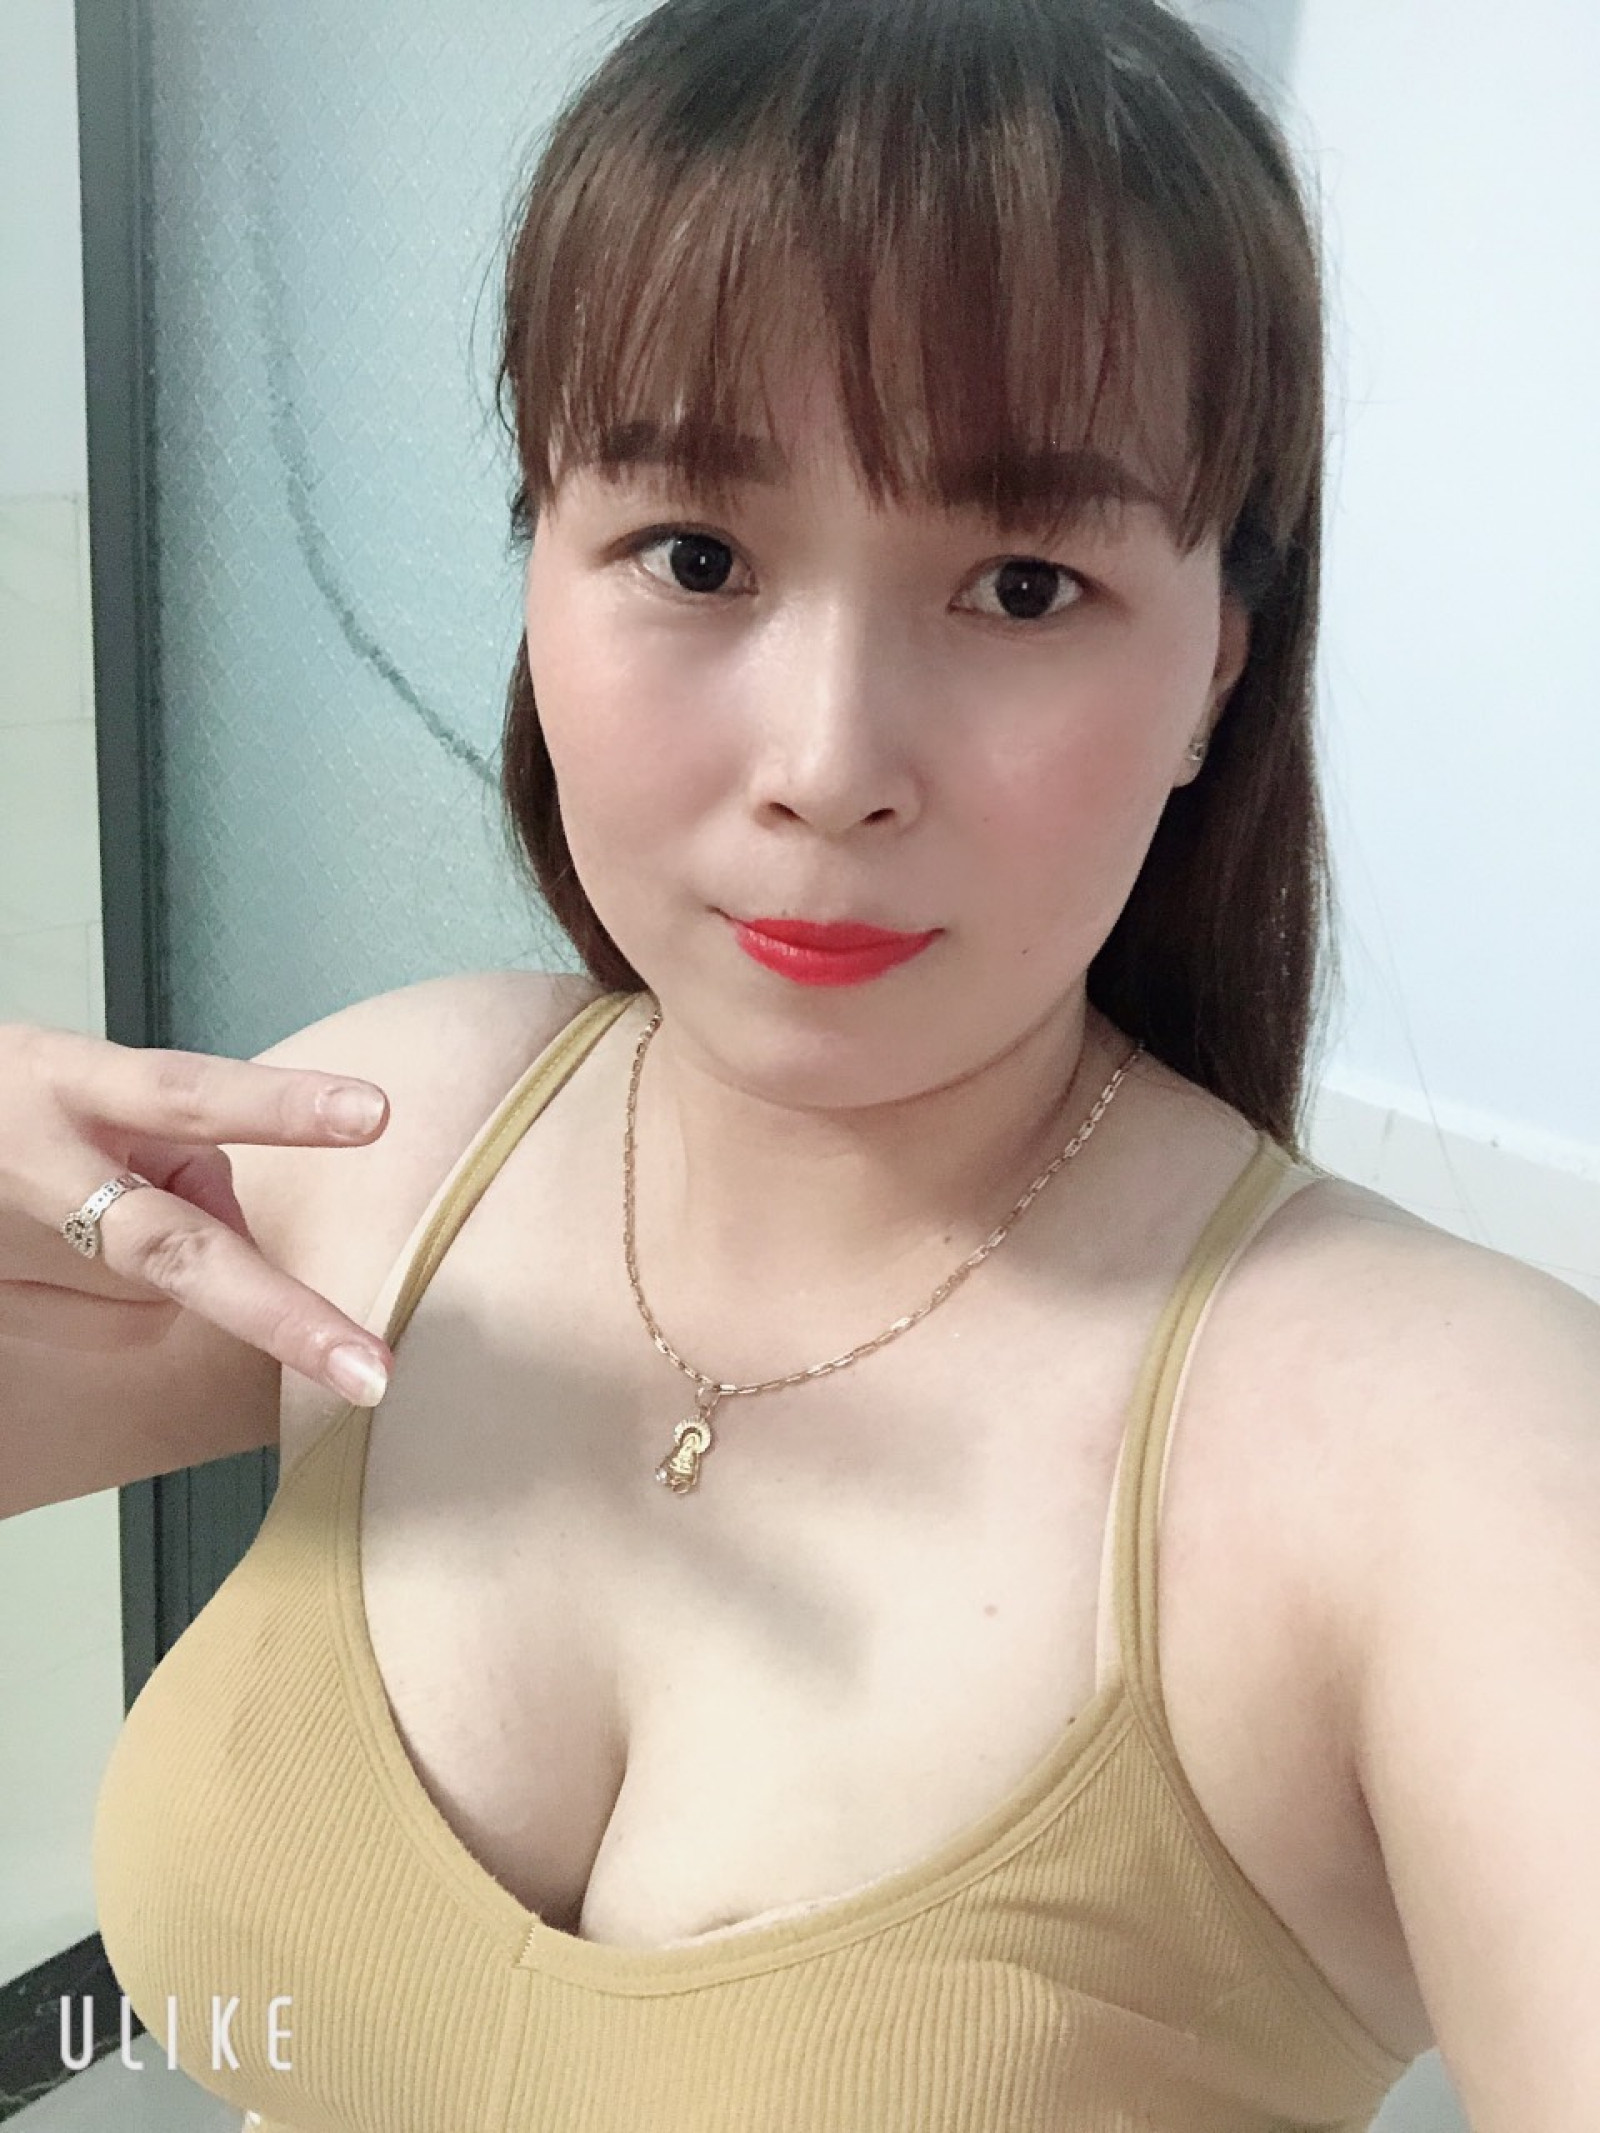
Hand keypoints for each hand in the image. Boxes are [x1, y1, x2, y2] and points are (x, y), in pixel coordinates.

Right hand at [0, 1024, 394, 1407]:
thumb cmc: (14, 1107)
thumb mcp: (91, 1086)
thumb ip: (177, 1149)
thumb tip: (241, 1234)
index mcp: (71, 1083)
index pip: (189, 1093)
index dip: (281, 1106)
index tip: (374, 1113)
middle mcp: (44, 1164)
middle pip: (175, 1247)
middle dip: (281, 1316)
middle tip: (368, 1372)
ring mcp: (17, 1240)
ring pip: (152, 1288)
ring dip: (195, 1283)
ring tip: (193, 1276)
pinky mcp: (2, 1297)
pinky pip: (113, 1318)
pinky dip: (124, 1297)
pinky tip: (74, 1265)